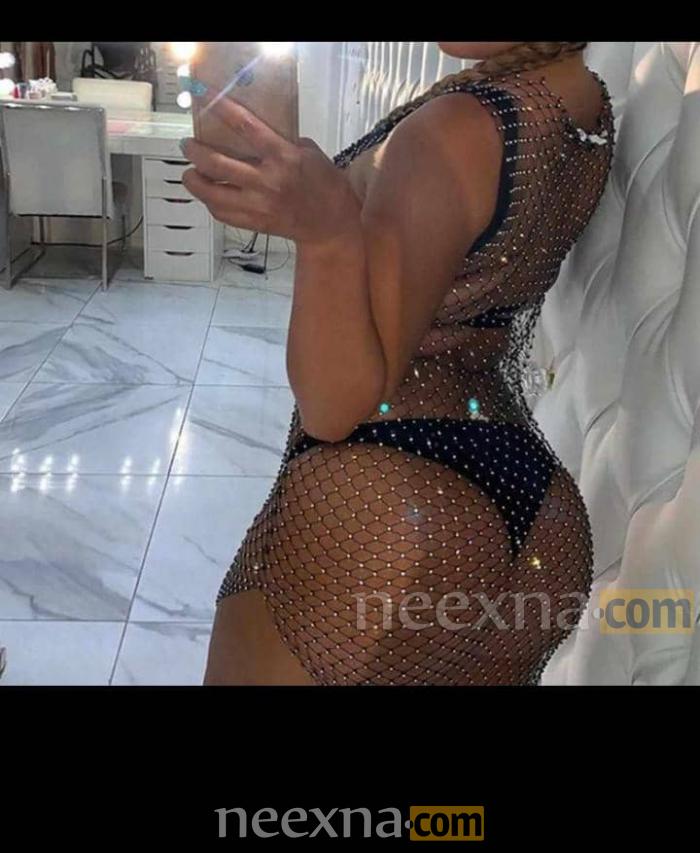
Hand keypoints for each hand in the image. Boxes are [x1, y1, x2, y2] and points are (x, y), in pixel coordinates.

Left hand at [180, 85, 361, 246]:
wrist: (331, 223)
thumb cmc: (324, 184)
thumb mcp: (308, 152)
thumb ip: (280, 142)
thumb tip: (252, 133)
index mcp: (283, 157)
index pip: (245, 126)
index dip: (221, 108)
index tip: (203, 96)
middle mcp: (267, 181)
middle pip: (216, 163)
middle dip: (194, 151)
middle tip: (188, 145)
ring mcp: (259, 205)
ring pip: (212, 193)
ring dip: (193, 180)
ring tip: (189, 173)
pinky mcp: (255, 223)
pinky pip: (221, 213)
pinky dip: (209, 202)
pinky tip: (208, 194)